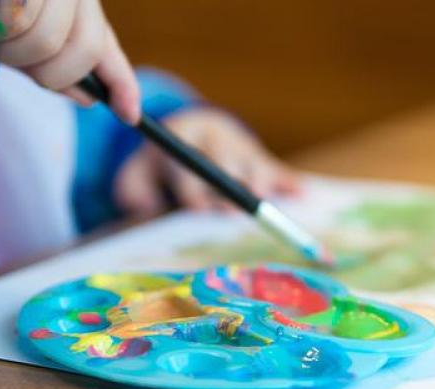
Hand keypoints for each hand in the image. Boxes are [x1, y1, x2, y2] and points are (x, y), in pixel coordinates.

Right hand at [0, 0, 139, 122]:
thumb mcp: (22, 39)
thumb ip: (57, 67)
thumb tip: (89, 99)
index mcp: (78, 4)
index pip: (106, 48)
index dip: (122, 85)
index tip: (130, 115)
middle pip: (84, 53)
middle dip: (46, 71)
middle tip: (11, 51)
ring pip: (47, 41)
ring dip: (10, 48)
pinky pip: (20, 18)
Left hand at [114, 108, 300, 216]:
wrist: (191, 132)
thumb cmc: (160, 166)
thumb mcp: (136, 172)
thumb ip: (132, 189)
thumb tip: (143, 206)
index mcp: (183, 138)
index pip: (188, 163)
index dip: (192, 187)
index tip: (196, 207)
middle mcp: (215, 139)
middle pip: (224, 163)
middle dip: (227, 186)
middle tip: (231, 210)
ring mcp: (241, 148)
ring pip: (253, 164)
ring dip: (259, 183)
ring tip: (264, 202)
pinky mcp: (262, 159)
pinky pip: (278, 171)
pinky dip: (289, 184)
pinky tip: (302, 195)